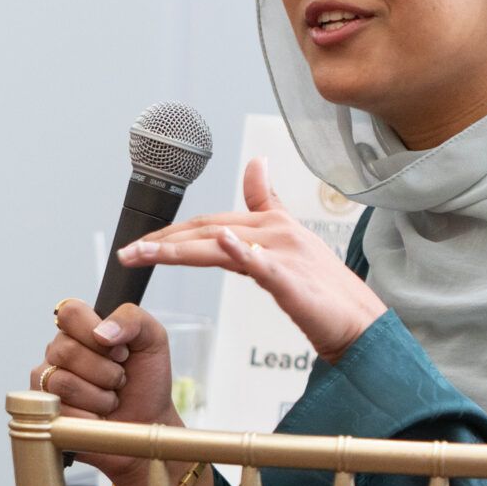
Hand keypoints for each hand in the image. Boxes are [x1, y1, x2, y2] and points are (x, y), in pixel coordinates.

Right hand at [32, 299, 176, 483]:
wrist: (148, 424)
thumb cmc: (146, 381)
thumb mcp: (152, 340)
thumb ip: (132, 319)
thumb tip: (101, 332)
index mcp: (78, 329)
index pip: (69, 312)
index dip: (95, 331)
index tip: (120, 350)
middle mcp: (57, 352)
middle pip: (66, 350)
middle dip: (105, 370)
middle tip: (120, 379)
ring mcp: (46, 383)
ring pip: (62, 382)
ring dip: (99, 397)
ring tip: (110, 401)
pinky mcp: (45, 413)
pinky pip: (60, 411)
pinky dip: (91, 418)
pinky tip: (98, 419)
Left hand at [115, 157, 384, 358]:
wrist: (359, 323)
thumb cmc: (323, 288)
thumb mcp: (290, 242)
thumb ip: (268, 203)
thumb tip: (257, 162)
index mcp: (269, 224)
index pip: (208, 223)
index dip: (171, 232)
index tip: (138, 243)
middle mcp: (274, 232)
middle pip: (206, 231)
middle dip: (162, 242)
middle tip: (127, 253)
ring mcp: (284, 254)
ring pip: (220, 245)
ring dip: (178, 249)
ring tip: (144, 253)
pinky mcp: (293, 280)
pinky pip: (262, 264)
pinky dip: (239, 251)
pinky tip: (219, 243)